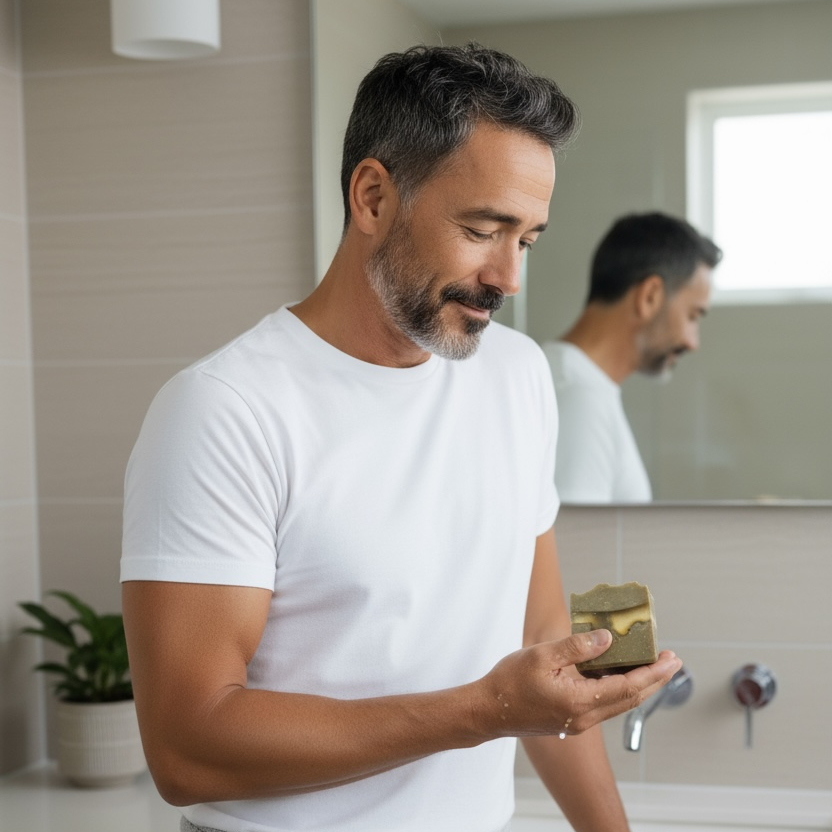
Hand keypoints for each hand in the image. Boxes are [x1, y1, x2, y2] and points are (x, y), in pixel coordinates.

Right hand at [475, 629, 681, 739]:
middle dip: (655, 679)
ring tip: (651, 664)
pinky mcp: (571, 720)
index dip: (653, 672)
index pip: (628, 687)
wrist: (488, 711)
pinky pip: (604, 703)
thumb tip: (608, 639)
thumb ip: (577, 647)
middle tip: (672, 661)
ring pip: (619, 702)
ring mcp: (578, 722)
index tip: (672, 659)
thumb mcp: (542, 655)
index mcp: (580, 701)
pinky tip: (618, 673)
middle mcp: (585, 717)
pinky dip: (619, 688)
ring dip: (639, 684)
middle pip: (631, 698)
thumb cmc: (509, 682)